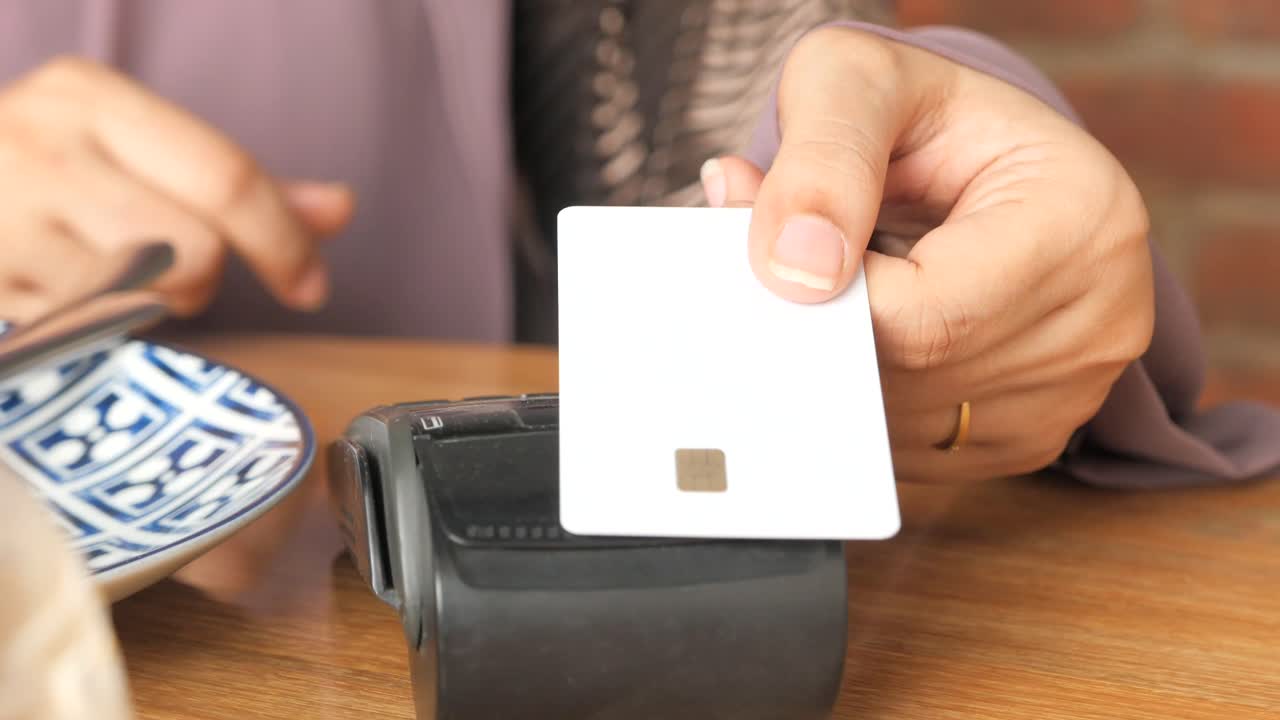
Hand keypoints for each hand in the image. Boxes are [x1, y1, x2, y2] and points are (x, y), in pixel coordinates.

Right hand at [0, 57, 354, 320]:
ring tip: (109, 276)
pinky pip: (87, 332)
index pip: (227, 178)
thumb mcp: (139, 154)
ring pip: (145, 297)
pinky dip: (97, 327)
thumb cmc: (53, 177)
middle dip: (202, 275)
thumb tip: (339, 209)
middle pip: (195, 247)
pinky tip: (66, 293)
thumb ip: (240, 186)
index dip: (284, 242)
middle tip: (165, 264)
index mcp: (91, 96)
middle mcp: (41, 144)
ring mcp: (1, 217)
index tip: (310, 286)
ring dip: (151, 305)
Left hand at [701, 27, 1153, 482]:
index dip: (827, 303)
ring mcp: (1075, 390)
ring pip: (906, 430)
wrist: (966, 160)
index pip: (925, 314)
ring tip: (828, 296)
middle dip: (822, 339)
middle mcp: (1103, 316)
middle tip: (772, 280)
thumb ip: (820, 163)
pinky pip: (914, 457)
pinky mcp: (1033, 435)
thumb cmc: (914, 115)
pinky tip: (856, 344)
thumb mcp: (854, 86)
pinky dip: (860, 412)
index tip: (772, 264)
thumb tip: (795, 272)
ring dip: (835, 377)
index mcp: (1083, 216)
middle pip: (915, 381)